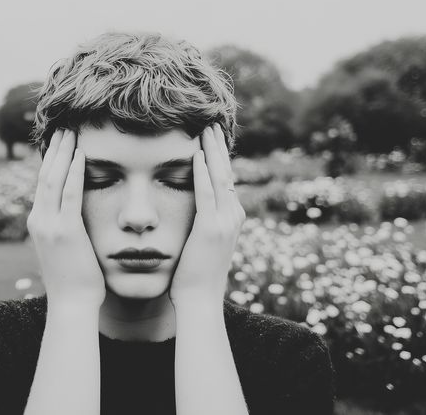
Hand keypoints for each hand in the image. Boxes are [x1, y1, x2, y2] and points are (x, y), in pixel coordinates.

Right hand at [27, 128, 105, 309]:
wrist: (72, 305)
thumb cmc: (75, 280)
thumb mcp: (65, 249)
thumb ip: (66, 229)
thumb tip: (75, 217)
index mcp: (38, 223)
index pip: (44, 184)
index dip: (51, 160)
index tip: (61, 142)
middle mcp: (38, 220)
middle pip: (44, 175)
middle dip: (55, 149)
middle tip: (64, 127)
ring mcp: (49, 225)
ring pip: (53, 179)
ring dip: (63, 153)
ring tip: (72, 132)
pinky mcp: (64, 232)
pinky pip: (69, 195)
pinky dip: (74, 172)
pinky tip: (82, 155)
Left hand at [169, 123, 245, 307]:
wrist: (199, 303)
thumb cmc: (194, 278)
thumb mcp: (202, 245)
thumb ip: (201, 225)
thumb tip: (192, 213)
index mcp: (231, 219)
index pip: (226, 179)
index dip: (219, 156)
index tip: (209, 136)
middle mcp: (233, 217)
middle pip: (226, 172)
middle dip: (218, 146)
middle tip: (210, 122)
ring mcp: (225, 222)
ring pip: (220, 177)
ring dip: (211, 151)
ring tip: (204, 128)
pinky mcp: (210, 229)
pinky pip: (206, 194)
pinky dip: (201, 172)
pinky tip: (195, 154)